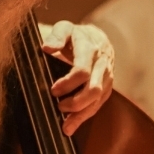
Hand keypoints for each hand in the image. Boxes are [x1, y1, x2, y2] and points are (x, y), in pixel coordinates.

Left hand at [41, 21, 114, 135]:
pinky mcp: (107, 88)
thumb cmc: (77, 35)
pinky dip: (85, 117)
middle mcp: (102, 65)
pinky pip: (99, 105)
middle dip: (75, 102)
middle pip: (93, 90)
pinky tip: (71, 125)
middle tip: (58, 106)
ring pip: (97, 101)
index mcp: (90, 49)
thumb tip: (47, 47)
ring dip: (80, 115)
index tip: (54, 90)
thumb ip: (57, 35)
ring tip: (64, 124)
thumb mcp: (66, 28)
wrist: (98, 39)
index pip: (83, 71)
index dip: (68, 84)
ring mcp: (107, 78)